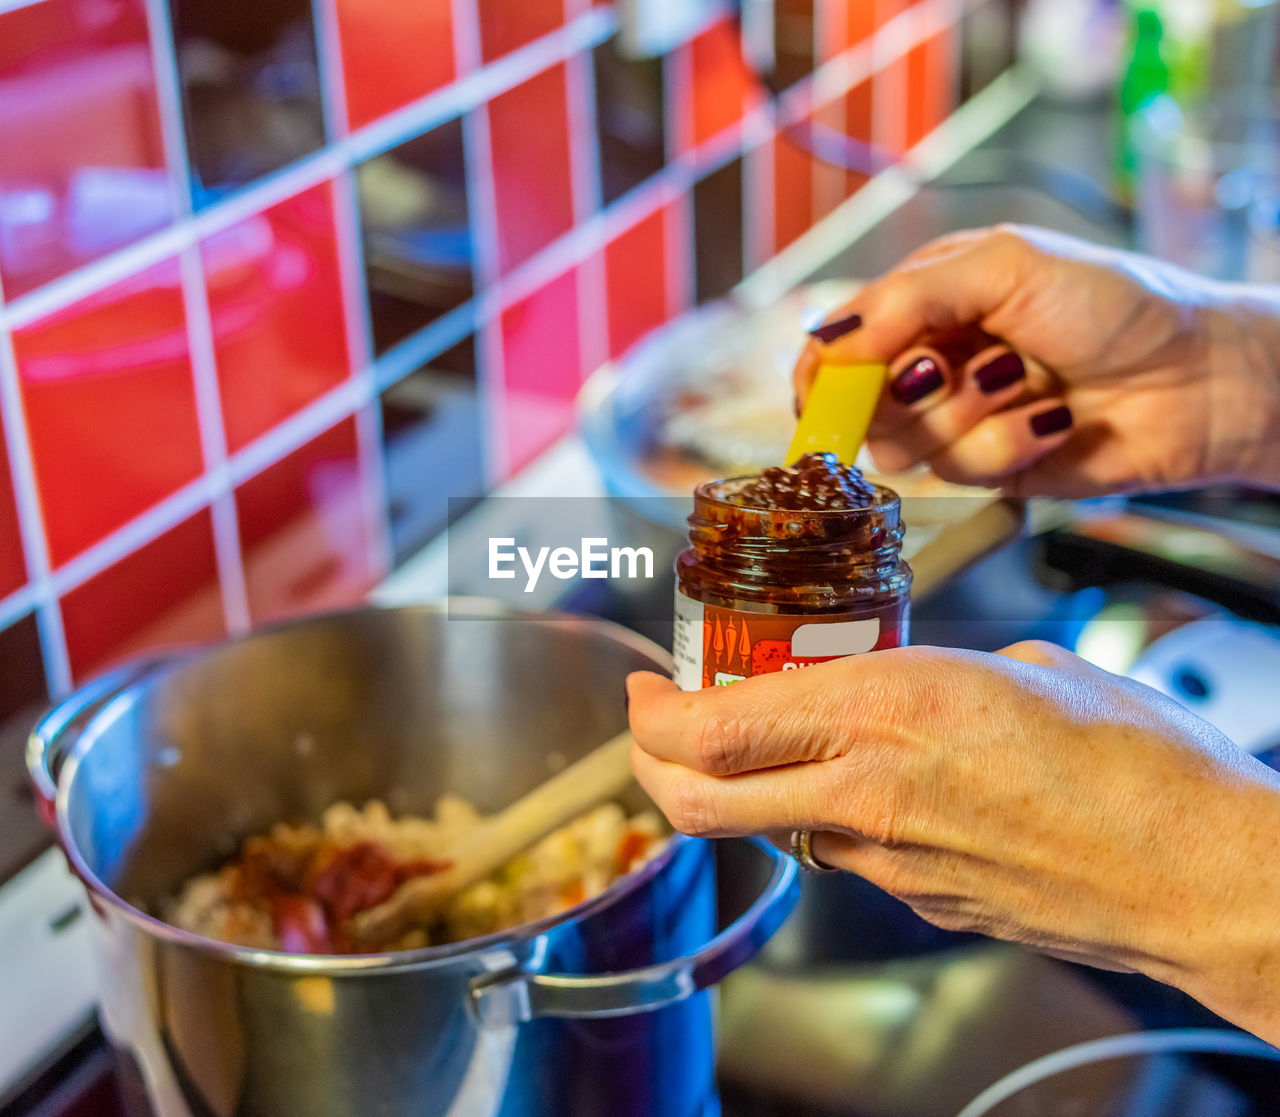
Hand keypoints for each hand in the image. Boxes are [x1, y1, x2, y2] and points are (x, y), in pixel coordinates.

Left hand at [628, 642, 1279, 1043]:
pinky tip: (853, 782)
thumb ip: (929, 674)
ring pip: (760, 828)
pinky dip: (811, 816)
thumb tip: (891, 677)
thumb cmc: (1137, 758)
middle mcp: (865, 794)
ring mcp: (885, 863)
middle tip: (656, 725)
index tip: (648, 686)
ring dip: (733, 786)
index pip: (711, 729)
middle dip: (649, 762)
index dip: (653, 712)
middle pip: (696, 799)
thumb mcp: (1016, 667)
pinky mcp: (916, 904)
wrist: (1202, 875)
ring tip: (759, 739)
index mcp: (885, 711)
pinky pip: (834, 854)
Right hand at [795, 225, 1279, 494]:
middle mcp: (932, 362)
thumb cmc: (1116, 303)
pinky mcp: (990, 467)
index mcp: (924, 302)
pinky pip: (961, 474)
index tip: (829, 393)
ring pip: (906, 447)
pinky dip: (1008, 445)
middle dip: (907, 392)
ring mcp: (959, 418)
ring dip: (968, 416)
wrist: (1199, 375)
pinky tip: (1049, 419)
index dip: (825, 375)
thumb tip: (829, 340)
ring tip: (1023, 382)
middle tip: (948, 367)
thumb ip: (909, 298)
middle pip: (859, 406)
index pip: (838, 347)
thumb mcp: (1006, 267)